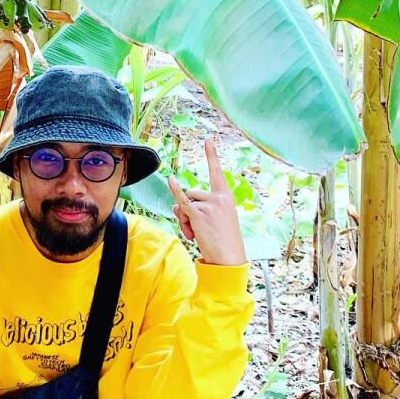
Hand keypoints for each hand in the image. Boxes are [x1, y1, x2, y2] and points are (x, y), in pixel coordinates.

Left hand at [167, 137, 246, 266]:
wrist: (228, 259)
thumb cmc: (222, 240)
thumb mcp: (214, 219)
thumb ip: (197, 207)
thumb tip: (176, 204)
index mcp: (226, 197)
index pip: (217, 172)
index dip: (211, 155)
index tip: (208, 138)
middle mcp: (219, 197)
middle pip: (191, 194)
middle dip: (187, 211)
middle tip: (196, 230)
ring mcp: (209, 205)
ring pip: (185, 203)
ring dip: (183, 219)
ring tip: (195, 234)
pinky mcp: (199, 215)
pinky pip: (182, 202)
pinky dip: (175, 191)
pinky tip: (170, 179)